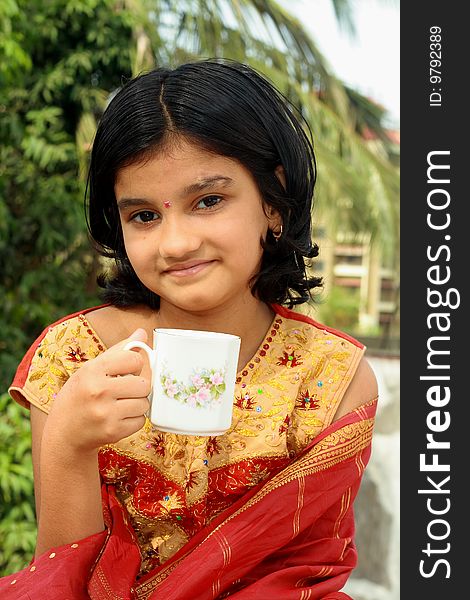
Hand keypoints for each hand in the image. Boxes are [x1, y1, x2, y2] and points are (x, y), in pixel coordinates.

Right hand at [45, 328, 150, 452]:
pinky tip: (120, 418)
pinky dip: (134, 420)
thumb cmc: (79, 395)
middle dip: (138, 387)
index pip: (134, 359)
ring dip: (137, 404)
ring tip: (122, 404)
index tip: (127, 371)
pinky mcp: (113, 432)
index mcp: (93, 370)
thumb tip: (142, 333)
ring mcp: (106, 413)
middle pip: (143, 384)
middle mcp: (98, 391)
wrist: (63, 433)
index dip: (134, 365)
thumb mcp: (91, 368)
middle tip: (125, 390)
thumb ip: (119, 350)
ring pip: (144, 403)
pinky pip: (141, 421)